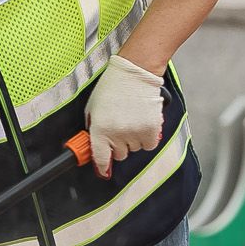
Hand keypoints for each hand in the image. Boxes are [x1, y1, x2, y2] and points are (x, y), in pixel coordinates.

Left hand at [83, 55, 164, 177]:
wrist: (135, 74)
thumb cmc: (112, 88)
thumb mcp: (93, 109)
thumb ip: (94, 129)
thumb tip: (95, 146)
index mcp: (100, 129)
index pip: (100, 158)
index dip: (103, 167)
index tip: (104, 170)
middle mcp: (117, 134)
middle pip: (119, 155)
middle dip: (118, 145)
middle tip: (119, 128)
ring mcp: (135, 133)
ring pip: (134, 150)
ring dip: (132, 140)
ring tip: (131, 120)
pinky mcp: (152, 130)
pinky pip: (149, 145)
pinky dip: (146, 138)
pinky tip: (142, 123)